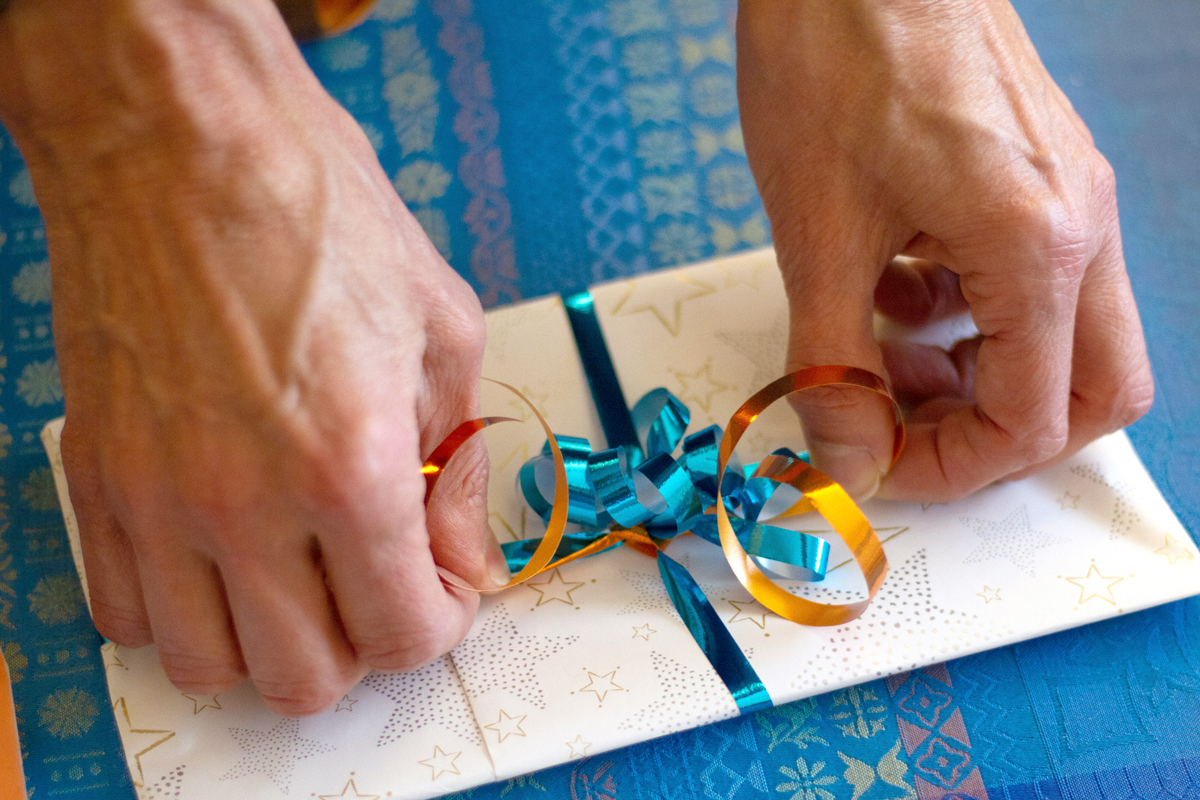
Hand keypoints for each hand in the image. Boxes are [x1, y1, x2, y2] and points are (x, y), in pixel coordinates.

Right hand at [0, 0, 506, 714]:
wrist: (187, 142)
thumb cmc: (323, 218)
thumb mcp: (442, 335)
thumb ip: (456, 471)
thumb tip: (467, 562)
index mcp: (349, 466)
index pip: (402, 634)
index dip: (439, 624)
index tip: (443, 591)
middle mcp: (243, 503)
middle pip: (304, 679)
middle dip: (361, 646)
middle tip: (378, 586)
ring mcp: (155, 499)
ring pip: (208, 666)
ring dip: (269, 644)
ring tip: (301, 578)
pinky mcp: (97, 478)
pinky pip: (125, 615)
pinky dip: (184, 614)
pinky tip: (223, 559)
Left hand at [737, 0, 1152, 501]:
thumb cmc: (831, 61)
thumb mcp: (816, 236)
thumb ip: (833, 367)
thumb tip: (850, 462)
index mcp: (1037, 245)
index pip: (1034, 421)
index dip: (950, 467)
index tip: (875, 464)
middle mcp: (1079, 221)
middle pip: (1092, 390)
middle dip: (996, 431)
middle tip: (901, 425)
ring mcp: (1067, 191)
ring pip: (1062, 335)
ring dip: (975, 370)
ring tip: (875, 352)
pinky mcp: (1035, 170)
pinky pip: (1026, 276)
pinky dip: (963, 309)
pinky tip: (885, 285)